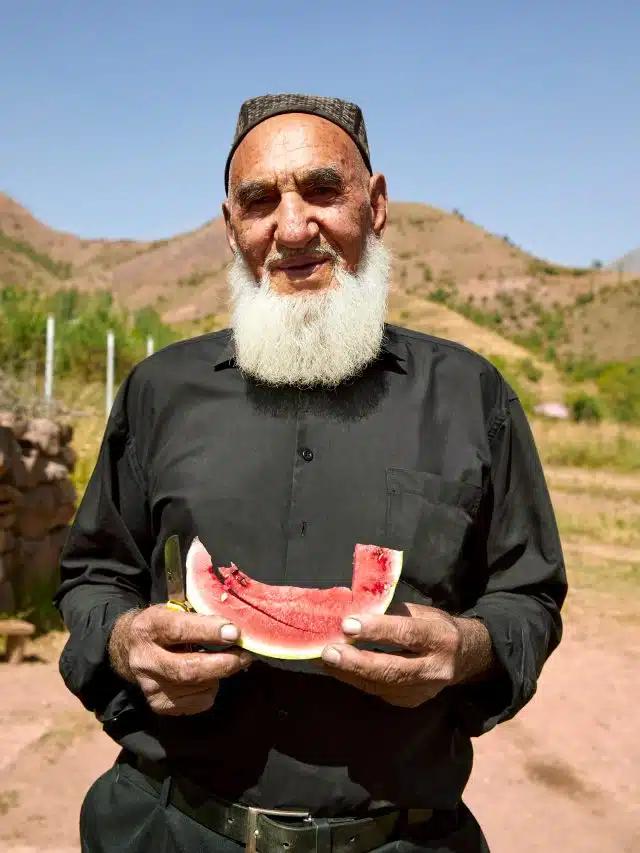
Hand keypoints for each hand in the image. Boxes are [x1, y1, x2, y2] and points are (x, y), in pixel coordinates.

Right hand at [108, 605, 251, 715]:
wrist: (128, 650)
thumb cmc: (162, 626)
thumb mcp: (173, 611)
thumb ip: (199, 617)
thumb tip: (234, 628)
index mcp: (149, 628)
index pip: (179, 630)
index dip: (209, 631)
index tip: (235, 633)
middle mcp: (145, 660)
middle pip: (189, 669)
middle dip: (224, 663)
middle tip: (246, 655)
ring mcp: (150, 687)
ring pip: (198, 687)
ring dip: (219, 674)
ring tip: (223, 661)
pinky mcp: (159, 705)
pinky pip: (198, 702)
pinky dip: (211, 688)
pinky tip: (206, 676)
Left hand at [321, 603, 494, 707]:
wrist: (465, 657)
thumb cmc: (437, 627)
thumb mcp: (422, 612)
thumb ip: (393, 612)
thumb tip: (356, 609)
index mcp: (440, 637)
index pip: (406, 634)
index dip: (376, 630)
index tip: (347, 624)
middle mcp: (435, 668)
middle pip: (392, 669)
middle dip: (356, 661)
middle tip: (328, 651)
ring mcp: (424, 690)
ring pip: (382, 685)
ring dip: (349, 673)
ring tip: (325, 660)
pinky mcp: (412, 702)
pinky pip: (380, 692)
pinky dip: (356, 680)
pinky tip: (338, 670)